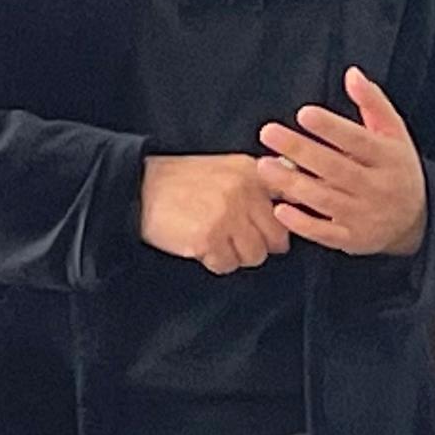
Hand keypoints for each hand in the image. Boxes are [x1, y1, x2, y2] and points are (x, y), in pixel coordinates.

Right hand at [142, 154, 290, 274]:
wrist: (139, 189)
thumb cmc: (182, 183)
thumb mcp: (226, 169)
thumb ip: (260, 183)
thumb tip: (295, 202)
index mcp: (252, 172)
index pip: (292, 203)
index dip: (285, 221)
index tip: (272, 226)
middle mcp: (244, 191)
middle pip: (278, 238)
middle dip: (260, 244)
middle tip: (237, 238)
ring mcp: (228, 215)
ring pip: (255, 255)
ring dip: (237, 255)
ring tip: (217, 241)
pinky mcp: (209, 238)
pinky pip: (228, 265)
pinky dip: (215, 262)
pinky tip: (201, 246)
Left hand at [255, 67, 429, 259]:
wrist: (417, 220)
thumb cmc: (397, 168)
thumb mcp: (394, 133)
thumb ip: (373, 103)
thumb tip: (352, 74)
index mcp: (389, 158)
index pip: (358, 140)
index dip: (331, 128)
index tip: (304, 113)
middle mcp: (378, 188)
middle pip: (336, 168)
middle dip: (301, 150)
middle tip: (269, 133)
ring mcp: (365, 216)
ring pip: (325, 200)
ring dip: (292, 183)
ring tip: (264, 166)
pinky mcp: (353, 239)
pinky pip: (324, 233)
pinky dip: (302, 223)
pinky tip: (279, 207)